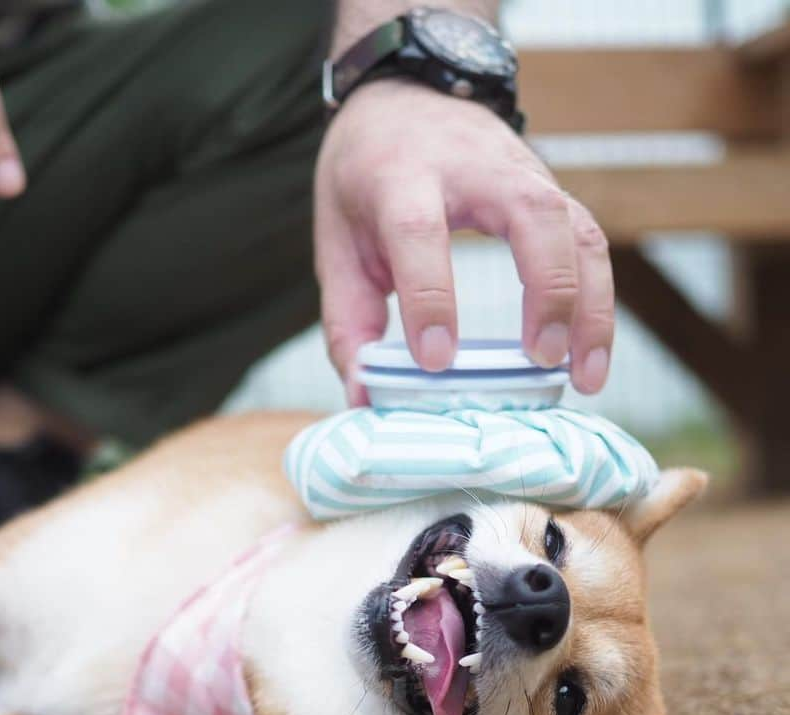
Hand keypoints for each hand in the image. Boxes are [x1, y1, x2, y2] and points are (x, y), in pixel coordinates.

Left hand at [315, 81, 613, 400]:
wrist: (401, 98)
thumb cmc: (364, 178)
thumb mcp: (336, 240)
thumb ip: (348, 318)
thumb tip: (364, 397)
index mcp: (402, 175)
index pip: (419, 230)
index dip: (429, 296)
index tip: (436, 359)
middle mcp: (474, 167)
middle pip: (533, 216)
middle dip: (547, 291)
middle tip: (542, 360)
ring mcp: (524, 173)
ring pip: (579, 229)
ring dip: (591, 306)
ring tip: (586, 375)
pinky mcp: (551, 192)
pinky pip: (589, 241)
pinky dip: (596, 299)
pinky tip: (590, 352)